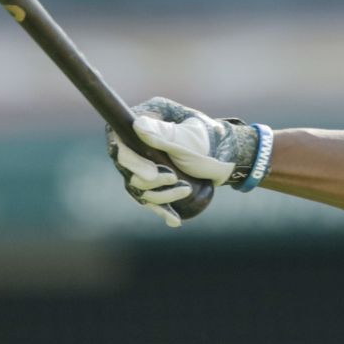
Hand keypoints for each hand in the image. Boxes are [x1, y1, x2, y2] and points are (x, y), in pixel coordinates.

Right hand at [106, 97, 265, 226]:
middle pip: (127, 169)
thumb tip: (137, 126)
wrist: (225, 155)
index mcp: (141, 123)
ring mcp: (143, 164)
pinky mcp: (154, 183)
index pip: (119, 143)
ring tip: (186, 190)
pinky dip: (163, 210)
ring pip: (138, 187)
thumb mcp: (186, 136)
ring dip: (161, 194)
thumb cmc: (206, 140)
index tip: (151, 174)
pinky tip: (175, 221)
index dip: (130, 161)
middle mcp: (136, 145)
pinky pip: (150, 199)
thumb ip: (162, 135)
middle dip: (151, 180)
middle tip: (173, 179)